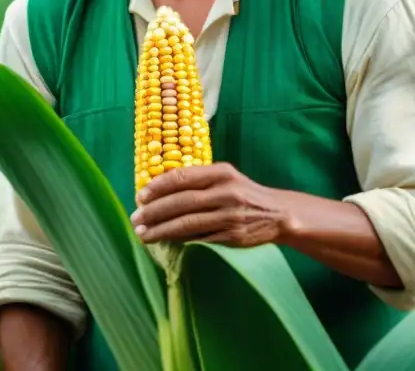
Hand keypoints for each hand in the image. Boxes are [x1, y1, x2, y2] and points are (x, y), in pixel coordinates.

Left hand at [130, 162, 288, 246]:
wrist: (278, 214)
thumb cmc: (244, 193)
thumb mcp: (226, 178)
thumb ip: (200, 180)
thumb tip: (159, 188)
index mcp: (222, 172)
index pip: (183, 176)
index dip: (158, 187)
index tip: (140, 196)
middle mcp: (226, 192)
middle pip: (182, 201)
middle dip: (154, 211)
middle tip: (136, 219)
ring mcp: (229, 215)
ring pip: (188, 223)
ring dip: (161, 230)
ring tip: (143, 234)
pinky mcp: (232, 236)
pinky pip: (200, 239)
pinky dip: (180, 241)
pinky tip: (165, 243)